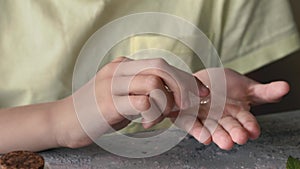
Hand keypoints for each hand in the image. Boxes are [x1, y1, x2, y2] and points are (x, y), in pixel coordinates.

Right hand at [59, 57, 208, 147]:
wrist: (63, 121)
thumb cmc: (97, 110)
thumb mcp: (121, 94)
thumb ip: (142, 89)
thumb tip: (172, 93)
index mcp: (124, 66)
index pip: (162, 64)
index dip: (185, 77)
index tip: (201, 92)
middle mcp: (119, 70)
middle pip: (161, 67)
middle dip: (182, 86)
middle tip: (187, 106)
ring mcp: (112, 85)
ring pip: (154, 83)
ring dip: (165, 104)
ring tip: (156, 119)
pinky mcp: (108, 103)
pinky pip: (143, 103)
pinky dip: (152, 115)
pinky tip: (144, 124)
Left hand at [169, 68, 288, 149]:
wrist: (198, 80)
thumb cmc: (222, 84)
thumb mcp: (245, 85)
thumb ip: (265, 91)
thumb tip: (286, 87)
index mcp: (238, 113)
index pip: (246, 121)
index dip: (250, 126)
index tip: (253, 131)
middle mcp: (223, 119)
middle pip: (230, 127)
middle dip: (235, 133)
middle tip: (240, 138)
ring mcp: (206, 119)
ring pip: (213, 129)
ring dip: (219, 136)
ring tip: (226, 142)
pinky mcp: (190, 119)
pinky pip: (194, 126)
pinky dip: (199, 132)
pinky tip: (205, 138)